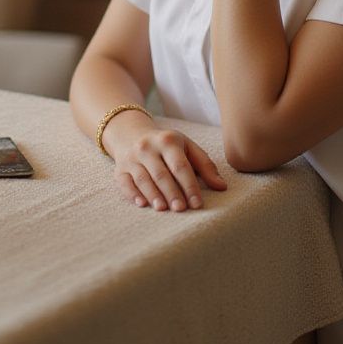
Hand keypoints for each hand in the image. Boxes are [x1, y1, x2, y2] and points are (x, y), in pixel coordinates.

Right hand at [104, 112, 227, 210]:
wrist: (131, 134)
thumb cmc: (167, 146)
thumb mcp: (187, 148)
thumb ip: (205, 166)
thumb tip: (222, 186)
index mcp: (168, 141)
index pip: (180, 165)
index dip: (189, 185)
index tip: (197, 204)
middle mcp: (148, 147)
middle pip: (161, 173)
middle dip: (171, 192)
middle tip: (181, 209)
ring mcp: (132, 158)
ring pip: (143, 178)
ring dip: (153, 194)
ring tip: (163, 209)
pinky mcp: (120, 169)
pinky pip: (124, 182)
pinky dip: (132, 193)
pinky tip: (142, 204)